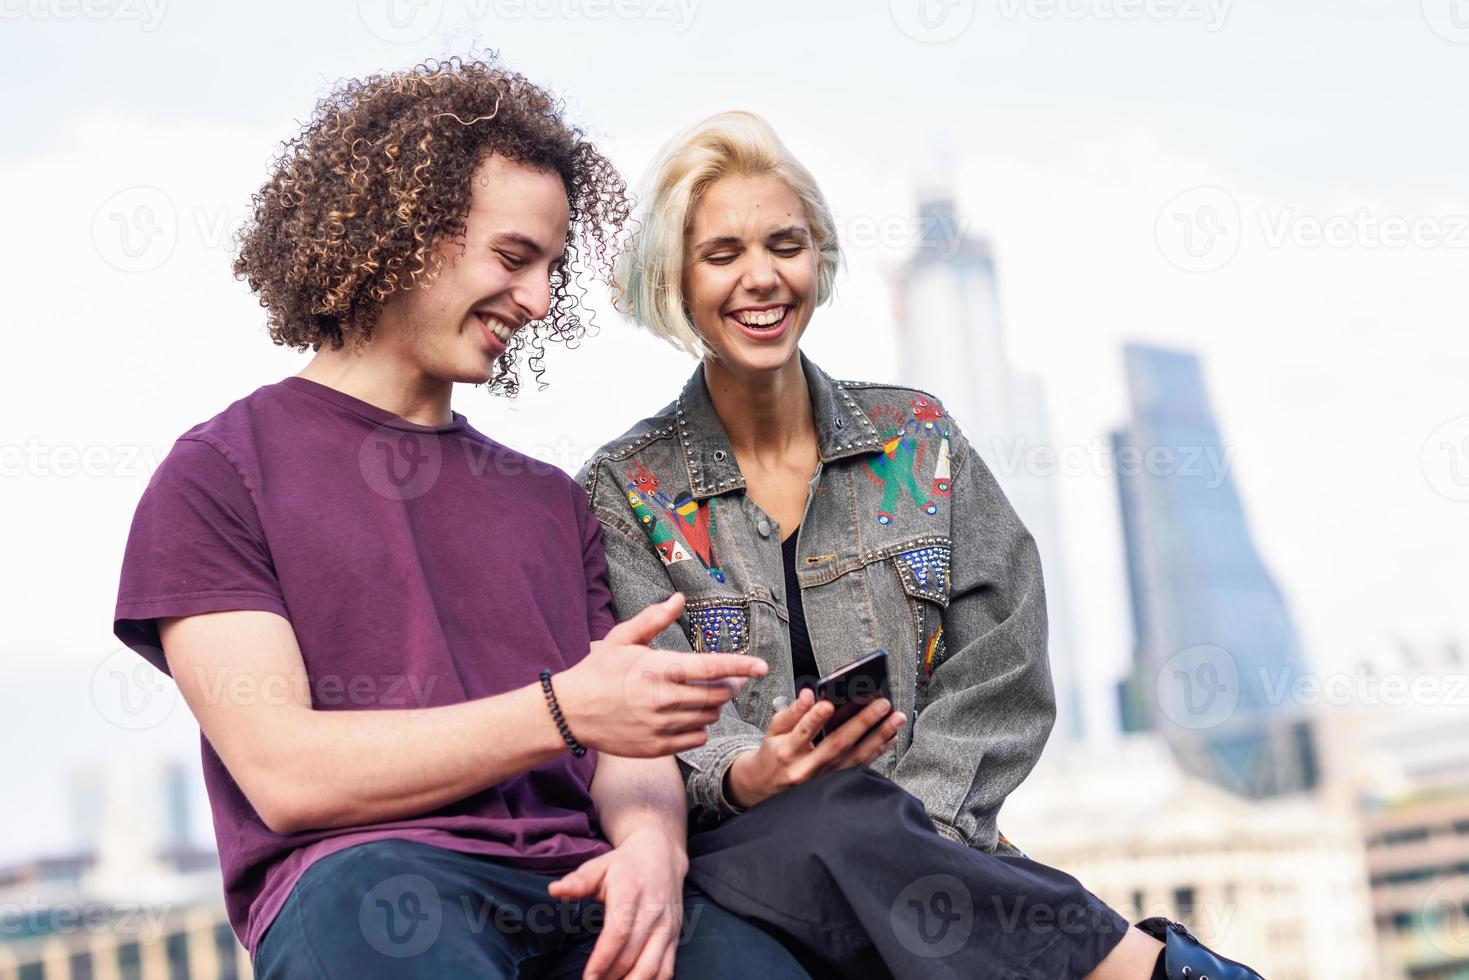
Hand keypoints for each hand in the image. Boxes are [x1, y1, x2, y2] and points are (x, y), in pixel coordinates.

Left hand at [548, 827, 686, 979]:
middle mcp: (653, 912)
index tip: (588, 977)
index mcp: (631, 892)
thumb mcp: (599, 866)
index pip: (619, 933)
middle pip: (632, 955)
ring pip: (652, 968)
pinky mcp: (675, 936)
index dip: (603, 959)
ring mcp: (667, 926)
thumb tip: (554, 890)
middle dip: (610, 977)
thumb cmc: (625, 864)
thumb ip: (578, 881)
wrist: (662, 855)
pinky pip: (666, 969)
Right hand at [554, 594, 768, 757]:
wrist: (570, 713)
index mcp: (660, 668)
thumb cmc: (598, 671)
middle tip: (728, 680)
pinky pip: (696, 738)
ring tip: (703, 697)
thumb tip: (680, 598)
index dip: (741, 666)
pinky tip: (689, 717)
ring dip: (714, 706)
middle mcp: (664, 699)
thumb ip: (654, 619)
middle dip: (729, 686)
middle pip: (717, 695)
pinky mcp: (657, 747)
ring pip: (709, 717)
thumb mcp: (622, 638)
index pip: (712, 667)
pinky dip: (700, 728)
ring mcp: (662, 726)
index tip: (762, 667)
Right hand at [725, 688, 905, 808]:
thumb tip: (807, 695)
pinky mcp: (835, 785)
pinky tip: (890, 737)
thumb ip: (791, 713)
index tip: (828, 704)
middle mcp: (807, 768)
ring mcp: (824, 779)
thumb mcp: (773, 732)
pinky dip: (877, 751)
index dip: (815, 718)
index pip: (803, 732)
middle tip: (881, 704)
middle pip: (837, 744)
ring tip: (895, 718)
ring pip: (855, 757)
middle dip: (862, 722)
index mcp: (787, 751)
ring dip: (879, 736)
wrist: (767, 788)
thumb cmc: (772, 756)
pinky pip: (860, 767)